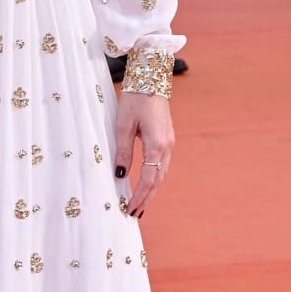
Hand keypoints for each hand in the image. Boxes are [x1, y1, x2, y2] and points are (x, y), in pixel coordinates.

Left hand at [114, 93, 174, 217]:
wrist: (151, 78)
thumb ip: (122, 151)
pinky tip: (148, 184)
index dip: (139, 196)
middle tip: (135, 214)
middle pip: (158, 180)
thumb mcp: (123, 125)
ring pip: (162, 173)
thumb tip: (121, 175)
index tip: (130, 209)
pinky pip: (163, 164)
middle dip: (146, 198)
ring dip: (151, 190)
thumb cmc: (135, 99)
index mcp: (157, 144)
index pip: (149, 178)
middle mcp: (167, 146)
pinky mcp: (167, 138)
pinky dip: (155, 178)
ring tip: (140, 204)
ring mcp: (169, 142)